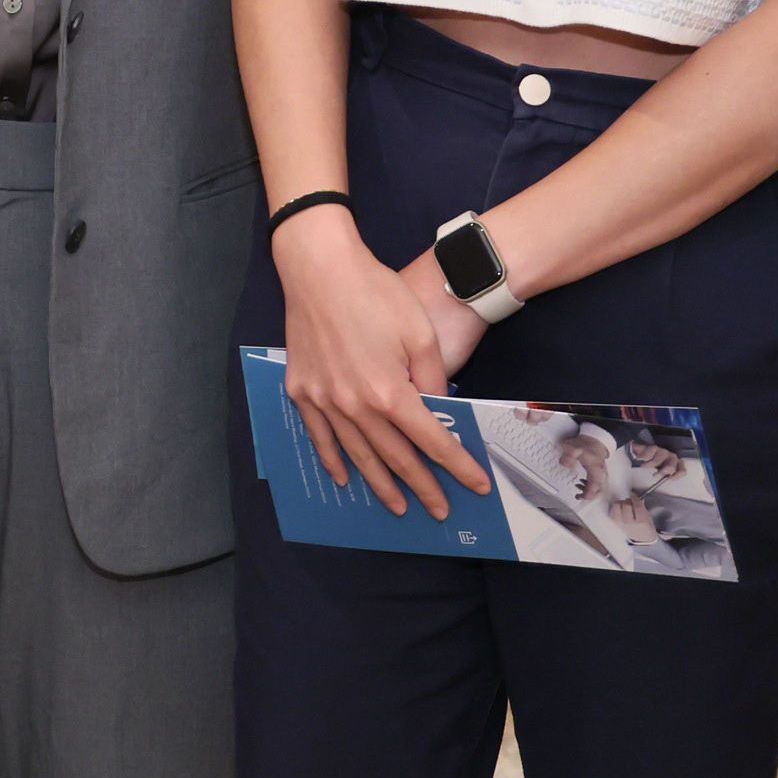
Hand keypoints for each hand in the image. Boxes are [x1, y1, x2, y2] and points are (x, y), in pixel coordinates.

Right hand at [273, 208, 490, 516]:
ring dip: (381, 485)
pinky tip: (344, 478)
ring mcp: (324, 402)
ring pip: (358, 456)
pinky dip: (333, 461)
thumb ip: (433, 378)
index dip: (458, 467)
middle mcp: (355, 406)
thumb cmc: (374, 292)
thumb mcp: (420, 332)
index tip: (476, 487)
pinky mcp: (302, 392)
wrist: (319, 267)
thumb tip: (439, 409)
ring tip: (398, 507)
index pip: (432, 442)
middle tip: (440, 510)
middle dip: (423, 487)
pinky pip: (319, 438)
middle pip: (396, 457)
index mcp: (389, 392)